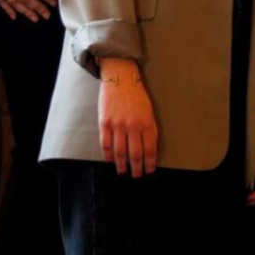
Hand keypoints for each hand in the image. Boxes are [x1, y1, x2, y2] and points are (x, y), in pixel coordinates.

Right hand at [98, 59, 156, 177]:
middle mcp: (133, 126)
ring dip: (122, 165)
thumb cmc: (137, 95)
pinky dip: (108, 155)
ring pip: (120, 152)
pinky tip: (110, 161)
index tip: (149, 172)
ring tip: (123, 173)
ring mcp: (118, 125)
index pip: (150, 149)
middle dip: (136, 168)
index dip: (150, 163)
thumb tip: (149, 149)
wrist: (120, 78)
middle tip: (136, 177)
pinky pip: (105, 144)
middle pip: (135, 154)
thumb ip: (149, 128)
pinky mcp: (105, 123)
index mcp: (147, 123)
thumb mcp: (149, 111)